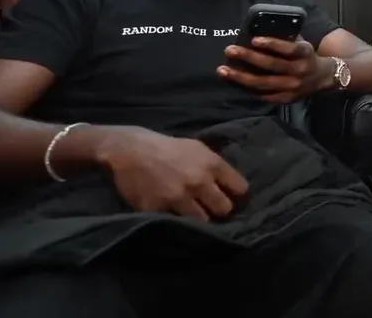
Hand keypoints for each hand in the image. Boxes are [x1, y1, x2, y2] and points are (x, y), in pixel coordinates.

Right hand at [94, 126, 248, 221]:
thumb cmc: (168, 148)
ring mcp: (178, 197)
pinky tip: (174, 219)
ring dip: (199, 220)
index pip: (240, 188)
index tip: (231, 198)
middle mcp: (198, 181)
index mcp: (211, 164)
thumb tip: (234, 187)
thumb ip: (216, 167)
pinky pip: (175, 224)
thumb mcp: (198, 148)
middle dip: (220, 210)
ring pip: (202, 221)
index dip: (236, 195)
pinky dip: (176, 223)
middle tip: (213, 210)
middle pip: (224, 209)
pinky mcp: (158, 210)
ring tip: (194, 217)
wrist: (130, 150)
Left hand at [219, 37, 329, 101]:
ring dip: (241, 77)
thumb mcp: (302, 43)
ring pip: (263, 83)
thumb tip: (259, 28)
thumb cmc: (307, 55)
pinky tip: (233, 82)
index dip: (271, 44)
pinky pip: (264, 95)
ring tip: (223, 70)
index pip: (288, 49)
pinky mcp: (286, 99)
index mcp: (304, 53)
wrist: (323, 78)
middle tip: (229, 50)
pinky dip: (248, 89)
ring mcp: (292, 87)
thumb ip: (286, 38)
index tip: (253, 39)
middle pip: (271, 65)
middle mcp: (299, 71)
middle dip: (248, 58)